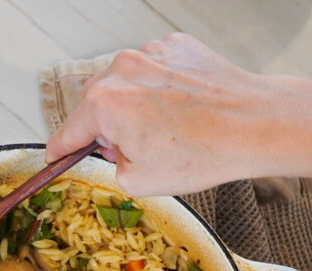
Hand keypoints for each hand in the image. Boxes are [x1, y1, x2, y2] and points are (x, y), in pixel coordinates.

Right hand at [46, 33, 311, 200]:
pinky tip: (183, 111)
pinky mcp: (177, 46)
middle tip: (136, 153)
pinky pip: (155, 72)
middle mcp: (121, 68)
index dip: (60, 153)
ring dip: (137, 108)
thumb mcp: (139, 182)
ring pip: (127, 86)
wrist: (254, 125)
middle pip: (97, 105)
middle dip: (108, 129)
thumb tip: (112, 153)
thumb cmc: (204, 151)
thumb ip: (111, 167)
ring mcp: (151, 52)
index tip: (56, 158)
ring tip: (170, 131)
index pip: (66, 132)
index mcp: (104, 102)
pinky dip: (161, 91)